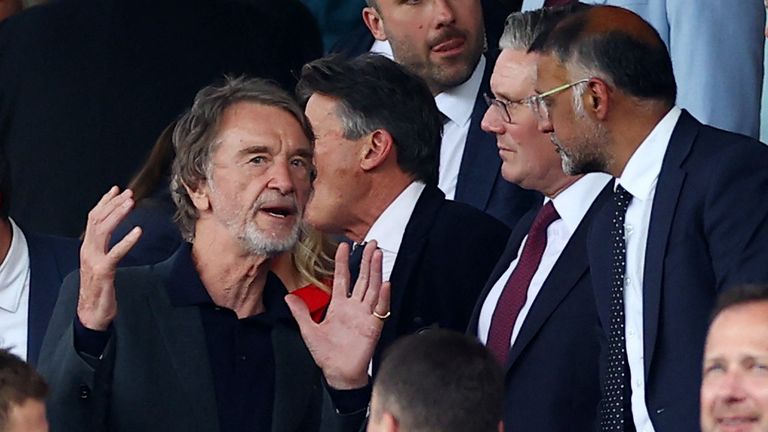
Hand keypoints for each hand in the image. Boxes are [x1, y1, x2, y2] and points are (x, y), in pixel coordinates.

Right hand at [77, 186, 141, 330]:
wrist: (91, 313)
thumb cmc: (99, 289)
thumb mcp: (101, 263)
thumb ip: (105, 248)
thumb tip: (114, 234)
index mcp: (88, 247)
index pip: (93, 218)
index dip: (105, 202)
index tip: (117, 190)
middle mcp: (88, 250)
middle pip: (97, 220)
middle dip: (113, 204)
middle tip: (129, 193)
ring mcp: (94, 260)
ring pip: (103, 230)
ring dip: (118, 215)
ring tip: (131, 204)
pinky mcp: (103, 271)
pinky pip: (115, 252)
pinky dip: (127, 240)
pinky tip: (138, 232)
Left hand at [286, 241, 390, 389]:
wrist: (338, 373)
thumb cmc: (326, 354)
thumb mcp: (309, 330)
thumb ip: (301, 312)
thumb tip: (288, 297)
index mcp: (339, 306)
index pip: (343, 278)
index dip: (343, 262)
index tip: (344, 246)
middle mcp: (354, 307)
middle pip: (362, 278)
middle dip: (366, 260)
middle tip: (370, 243)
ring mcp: (365, 314)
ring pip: (372, 288)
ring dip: (376, 271)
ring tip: (378, 255)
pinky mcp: (373, 325)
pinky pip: (379, 308)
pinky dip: (383, 296)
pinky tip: (385, 283)